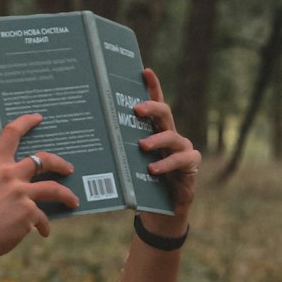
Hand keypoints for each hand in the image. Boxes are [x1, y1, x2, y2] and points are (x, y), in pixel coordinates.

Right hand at [0, 114, 78, 270]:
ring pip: (53, 188)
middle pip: (42, 159)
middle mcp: (8, 174)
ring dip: (67, 195)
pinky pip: (43, 217)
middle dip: (59, 163)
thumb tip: (32, 183)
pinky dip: (44, 226)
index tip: (38, 118)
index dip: (26, 122)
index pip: (11, 133)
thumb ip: (4, 180)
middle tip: (69, 169)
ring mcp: (20, 192)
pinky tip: (43, 232)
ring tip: (73, 201)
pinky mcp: (28, 212)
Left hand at [133, 68, 198, 231]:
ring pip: (172, 137)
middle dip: (151, 108)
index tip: (144, 71)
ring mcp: (183, 149)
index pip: (155, 105)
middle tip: (135, 109)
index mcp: (155, 131)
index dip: (152, 87)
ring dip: (156, 140)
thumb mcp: (128, 166)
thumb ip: (119, 152)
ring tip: (142, 146)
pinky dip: (166, 164)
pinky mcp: (190, 165)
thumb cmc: (142, 185)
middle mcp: (171, 135)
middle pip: (164, 114)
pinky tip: (153, 169)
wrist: (162, 211)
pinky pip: (181, 160)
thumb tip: (91, 140)